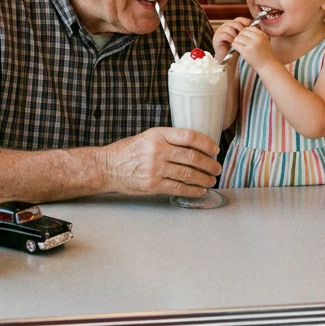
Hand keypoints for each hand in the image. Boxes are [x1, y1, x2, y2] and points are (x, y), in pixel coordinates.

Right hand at [101, 127, 220, 197]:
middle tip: (217, 168)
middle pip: (192, 157)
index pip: (189, 136)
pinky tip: (199, 190)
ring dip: (204, 179)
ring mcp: (154, 169)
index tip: (215, 149)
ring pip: (188, 174)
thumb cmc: (129, 151)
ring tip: (211, 180)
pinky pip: (178, 188)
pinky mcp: (152, 185)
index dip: (206, 143)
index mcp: (158, 134)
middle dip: (209, 164)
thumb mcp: (148, 137)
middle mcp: (157, 150)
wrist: (108, 167)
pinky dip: (192, 190)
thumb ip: (169, 140)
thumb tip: (196, 147)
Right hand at [212, 17, 250, 61]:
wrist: (228, 58)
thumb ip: (249, 31)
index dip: (245, 22)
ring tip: (239, 40)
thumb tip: (258, 24)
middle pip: (234, 22)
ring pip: (229, 28)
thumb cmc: (237, 47)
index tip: (251, 28)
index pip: (239, 19)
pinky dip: (230, 38)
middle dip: (241, 28)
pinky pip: (224, 35)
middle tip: (245, 35)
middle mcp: (226, 26)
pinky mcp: (217, 37)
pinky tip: (234, 43)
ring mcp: (220, 31)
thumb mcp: (244, 38)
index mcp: (232, 24)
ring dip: (235, 34)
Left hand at [230, 23, 273, 71]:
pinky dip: (235, 46)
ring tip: (239, 46)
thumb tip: (244, 30)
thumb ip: (256, 35)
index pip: (248, 28)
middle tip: (241, 43)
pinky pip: (236, 44)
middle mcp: (257, 38)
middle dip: (240, 37)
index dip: (245, 33)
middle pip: (242, 32)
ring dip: (237, 41)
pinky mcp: (246, 51)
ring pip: (238, 38)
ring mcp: (251, 44)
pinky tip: (237, 49)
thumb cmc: (265, 54)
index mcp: (261, 35)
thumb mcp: (263, 41)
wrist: (268, 66)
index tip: (245, 38)